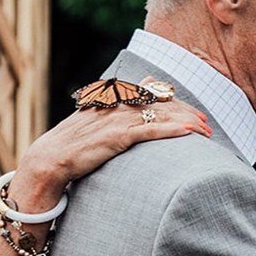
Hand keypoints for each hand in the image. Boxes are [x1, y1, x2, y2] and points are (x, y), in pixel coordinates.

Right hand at [7, 86, 210, 210]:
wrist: (48, 161)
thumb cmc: (70, 148)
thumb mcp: (93, 125)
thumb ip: (113, 113)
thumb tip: (134, 105)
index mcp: (111, 100)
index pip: (150, 93)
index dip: (174, 102)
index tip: (192, 112)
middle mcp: (115, 105)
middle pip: (160, 102)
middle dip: (186, 112)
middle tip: (207, 123)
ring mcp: (115, 120)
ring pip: (159, 114)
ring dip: (186, 121)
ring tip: (206, 131)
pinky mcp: (115, 137)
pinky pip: (148, 130)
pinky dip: (171, 129)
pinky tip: (189, 133)